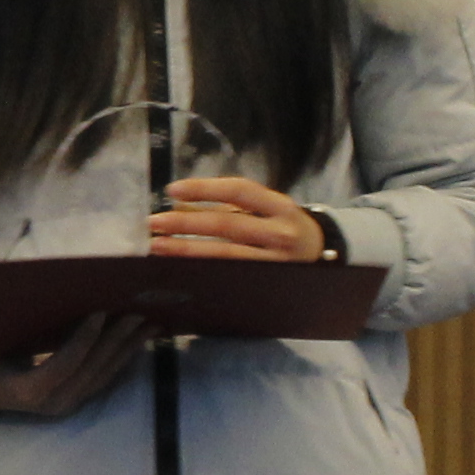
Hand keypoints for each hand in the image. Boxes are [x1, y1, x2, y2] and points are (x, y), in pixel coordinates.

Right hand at [0, 312, 149, 420]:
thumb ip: (26, 329)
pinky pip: (105, 378)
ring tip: (150, 325)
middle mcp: (53, 403)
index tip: (100, 311)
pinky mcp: (78, 401)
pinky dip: (122, 357)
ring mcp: (68, 405)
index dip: (84, 338)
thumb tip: (60, 296)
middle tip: (137, 312)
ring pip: (104, 374)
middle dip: (117, 339)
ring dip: (129, 348)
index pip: (65, 363)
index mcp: (29, 390)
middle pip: (92, 368)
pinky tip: (137, 341)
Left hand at [147, 175, 323, 261]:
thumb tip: (177, 205)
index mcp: (280, 206)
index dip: (205, 189)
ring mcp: (276, 262)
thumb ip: (224, 206)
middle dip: (186, 224)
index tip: (172, 190)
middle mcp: (281, 233)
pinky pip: (231, 276)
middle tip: (153, 223)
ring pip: (226, 256)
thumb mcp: (263, 209)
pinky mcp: (268, 285)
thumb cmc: (283, 228)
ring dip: (187, 250)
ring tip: (159, 246)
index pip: (240, 191)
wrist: (321, 257)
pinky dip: (203, 270)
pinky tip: (181, 268)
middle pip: (228, 226)